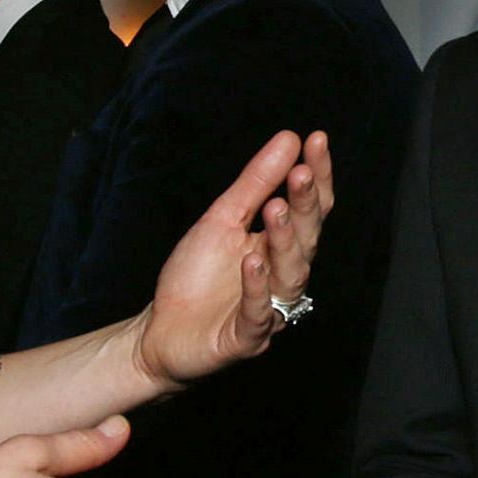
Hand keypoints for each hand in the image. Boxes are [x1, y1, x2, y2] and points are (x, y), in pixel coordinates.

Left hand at [136, 130, 334, 389]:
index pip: (310, 209)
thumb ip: (255, 183)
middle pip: (306, 239)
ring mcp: (269, 310)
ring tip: (275, 208)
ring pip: (290, 275)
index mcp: (280, 246)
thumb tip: (288, 139)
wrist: (161, 331)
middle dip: (305, 206)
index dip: (317, 177)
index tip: (317, 140)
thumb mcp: (221, 219)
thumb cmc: (195, 276)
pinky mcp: (245, 338)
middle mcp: (283, 277)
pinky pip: (259, 314)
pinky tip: (252, 262)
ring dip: (284, 241)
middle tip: (301, 173)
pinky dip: (257, 288)